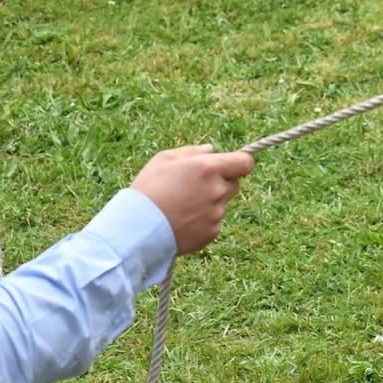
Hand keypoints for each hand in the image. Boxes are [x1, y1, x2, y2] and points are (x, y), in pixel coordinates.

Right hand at [130, 145, 252, 255]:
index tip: (231, 165)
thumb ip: (192, 152)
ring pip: (223, 203)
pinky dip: (204, 220)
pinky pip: (214, 221)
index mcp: (208, 168)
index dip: (239, 162)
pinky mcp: (212, 233)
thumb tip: (211, 150)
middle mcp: (217, 190)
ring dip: (211, 201)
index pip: (245, 162)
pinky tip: (182, 219)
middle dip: (221, 181)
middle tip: (195, 185)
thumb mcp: (164, 159)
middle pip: (234, 183)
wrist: (138, 228)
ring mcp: (216, 214)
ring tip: (182, 205)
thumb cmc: (149, 188)